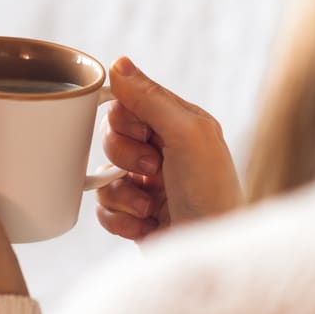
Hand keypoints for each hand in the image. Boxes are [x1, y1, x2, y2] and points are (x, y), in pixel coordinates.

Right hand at [96, 57, 242, 240]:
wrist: (212, 251)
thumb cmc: (212, 193)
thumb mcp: (187, 133)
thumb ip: (150, 98)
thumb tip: (118, 62)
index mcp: (178, 124)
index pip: (128, 103)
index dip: (126, 120)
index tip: (146, 135)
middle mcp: (162, 151)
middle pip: (109, 136)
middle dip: (124, 157)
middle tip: (154, 170)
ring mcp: (147, 185)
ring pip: (103, 175)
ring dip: (123, 194)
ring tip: (150, 207)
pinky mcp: (135, 216)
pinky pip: (102, 208)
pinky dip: (120, 220)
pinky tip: (146, 226)